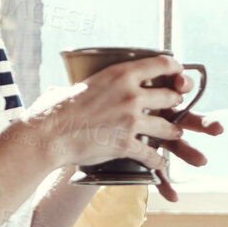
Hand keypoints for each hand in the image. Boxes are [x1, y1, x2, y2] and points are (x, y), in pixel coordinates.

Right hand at [11, 56, 222, 201]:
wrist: (47, 134)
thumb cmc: (55, 109)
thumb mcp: (79, 84)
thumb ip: (92, 83)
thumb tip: (77, 85)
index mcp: (121, 74)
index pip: (162, 63)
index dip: (176, 69)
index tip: (179, 74)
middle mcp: (131, 95)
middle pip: (171, 97)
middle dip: (175, 103)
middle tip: (175, 106)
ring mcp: (131, 121)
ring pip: (167, 127)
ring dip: (173, 132)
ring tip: (175, 134)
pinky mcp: (126, 145)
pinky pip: (152, 154)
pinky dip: (157, 161)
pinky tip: (159, 163)